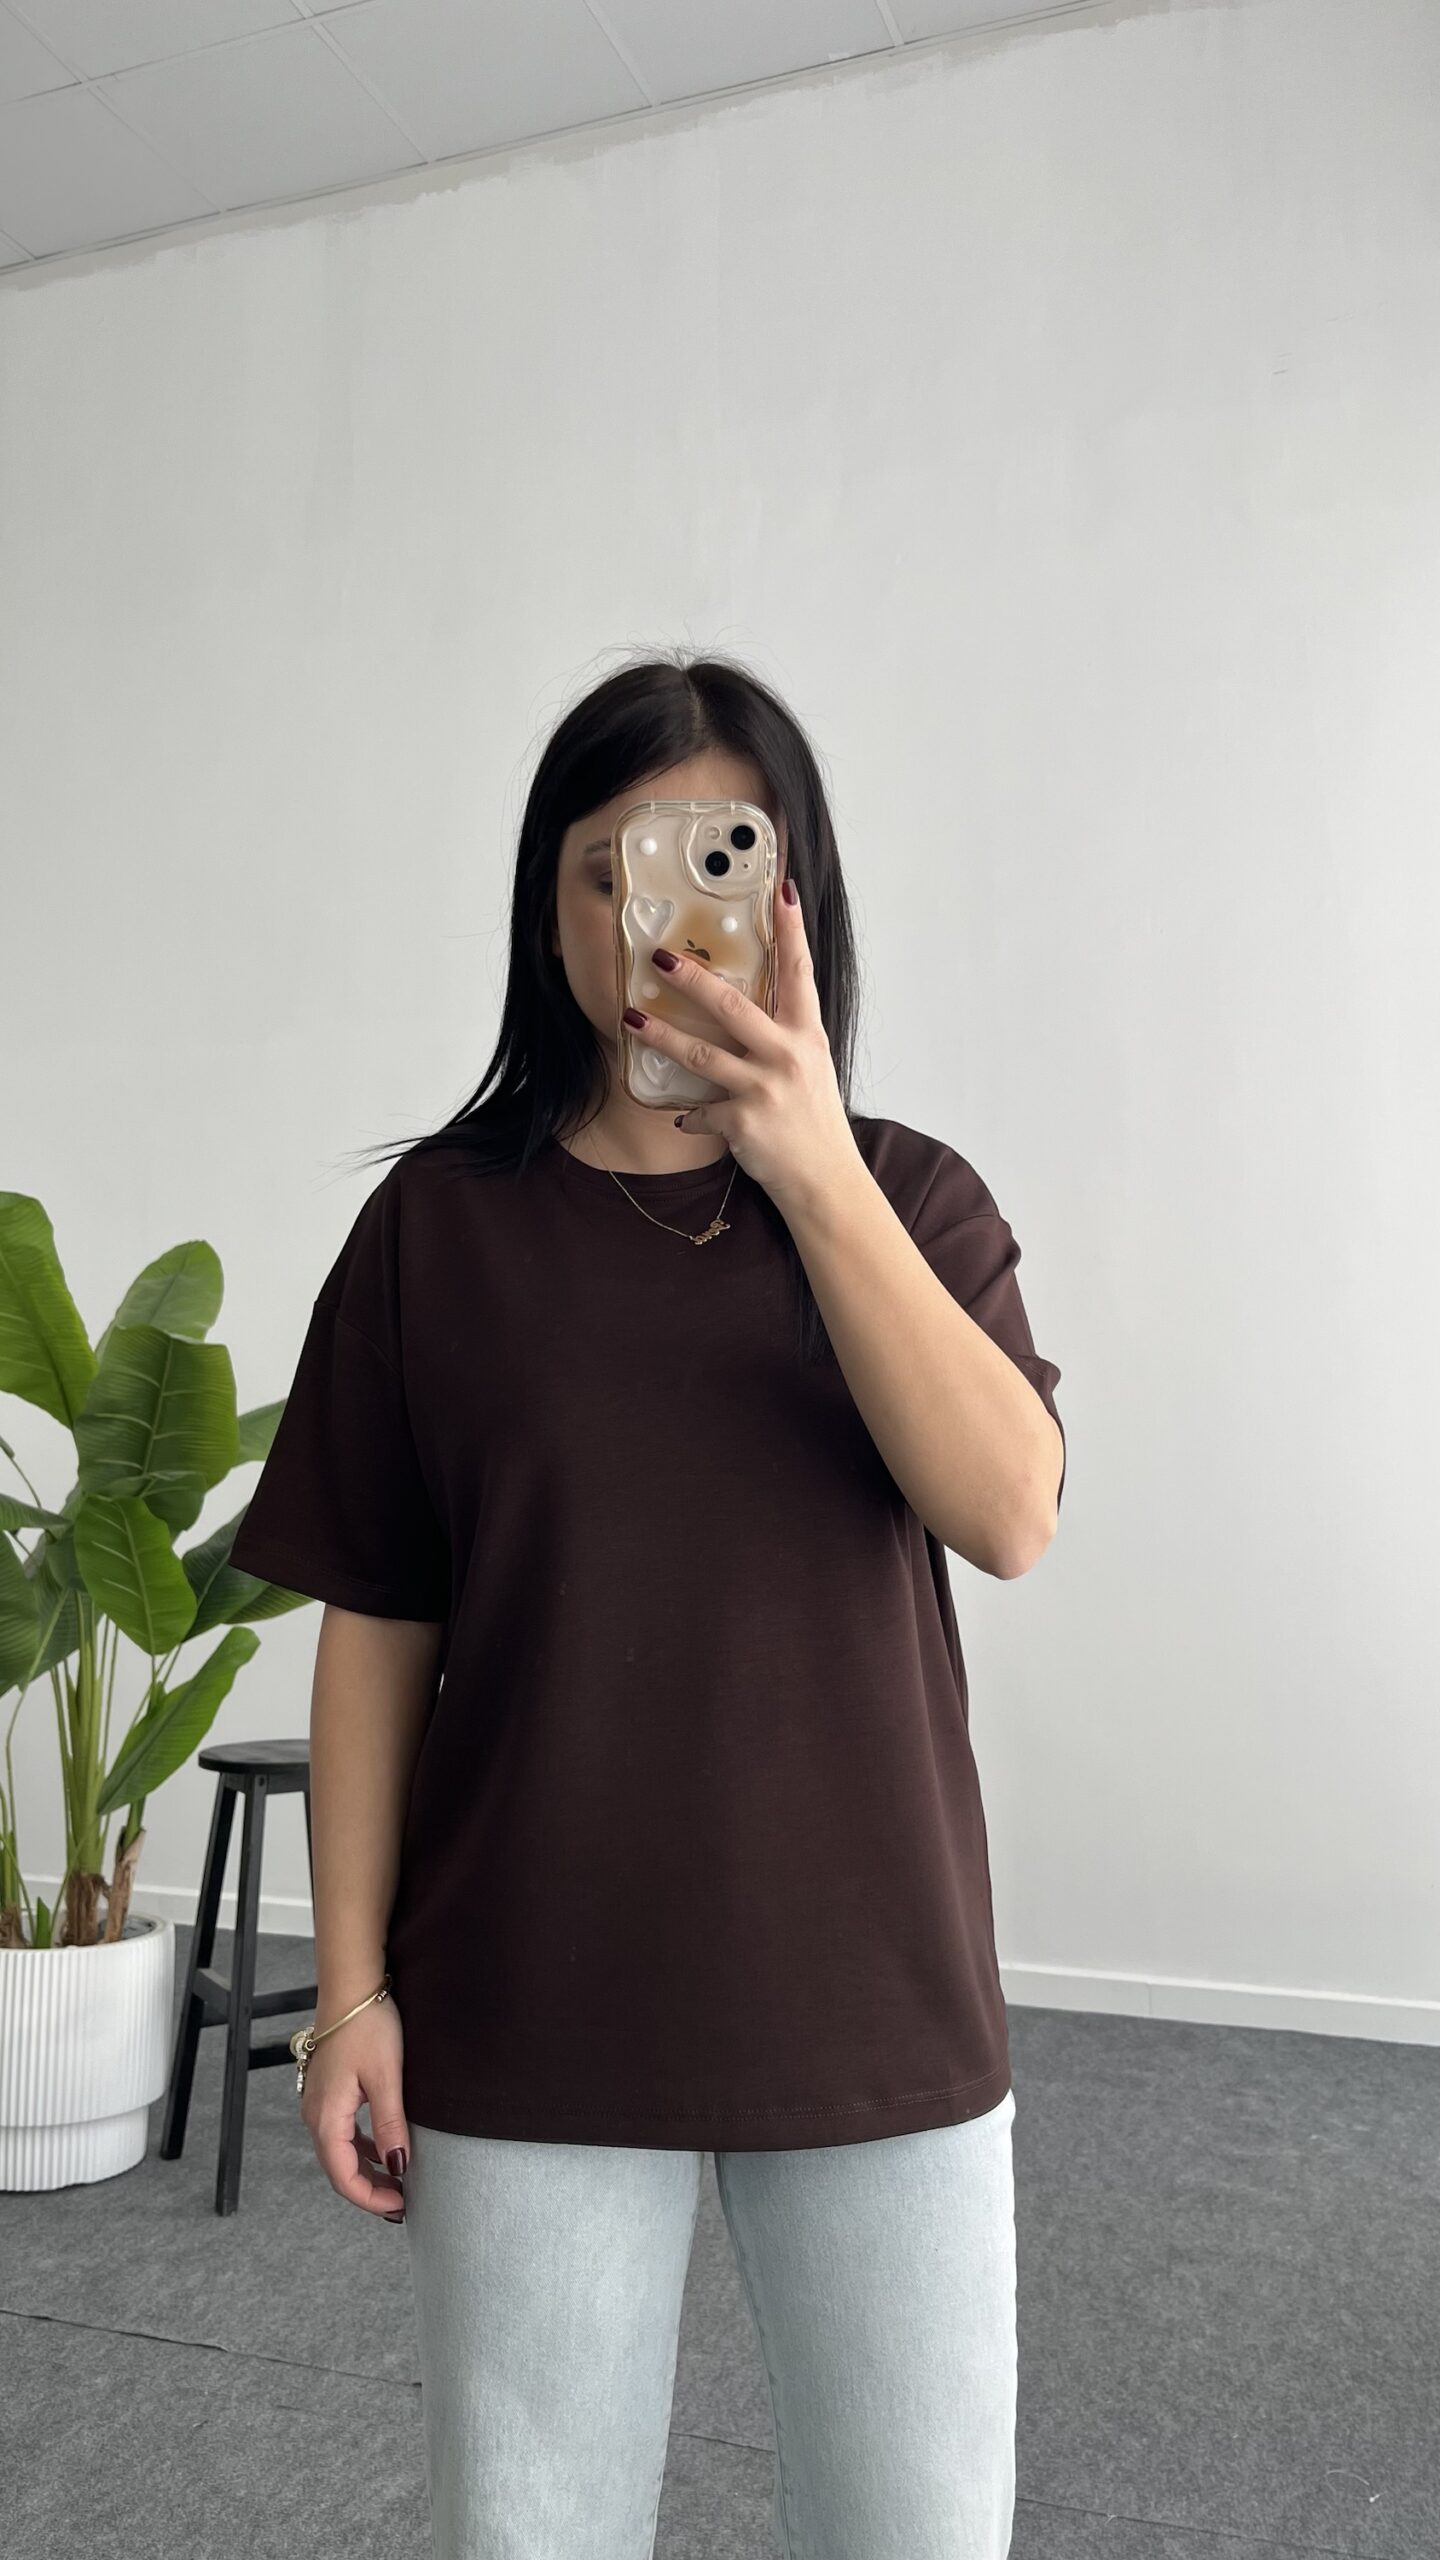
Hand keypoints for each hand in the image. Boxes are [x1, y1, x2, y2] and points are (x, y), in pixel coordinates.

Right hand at [301, 1994, 409, 2222]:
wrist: (350, 1986)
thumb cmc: (368, 2026)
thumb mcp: (386, 2078)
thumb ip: (391, 2125)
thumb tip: (398, 2167)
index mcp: (327, 2117)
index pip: (343, 2177)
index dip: (370, 2198)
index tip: (399, 2207)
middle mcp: (316, 2115)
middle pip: (339, 2169)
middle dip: (369, 2190)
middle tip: (401, 2204)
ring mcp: (318, 2104)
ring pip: (340, 2152)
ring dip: (366, 2171)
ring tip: (396, 2183)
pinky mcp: (327, 2092)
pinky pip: (342, 2133)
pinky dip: (362, 2148)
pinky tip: (384, 2149)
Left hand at [624, 879, 858, 1207]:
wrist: (826, 1182)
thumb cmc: (815, 1123)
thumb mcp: (810, 1069)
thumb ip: (784, 1038)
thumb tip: (745, 1013)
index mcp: (807, 1037)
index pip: (799, 972)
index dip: (791, 930)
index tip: (781, 890)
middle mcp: (788, 1056)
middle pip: (733, 1006)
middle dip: (693, 978)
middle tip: (661, 956)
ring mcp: (764, 1089)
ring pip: (700, 1054)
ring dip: (660, 1035)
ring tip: (630, 1018)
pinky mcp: (743, 1123)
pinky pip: (701, 1111)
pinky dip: (690, 1114)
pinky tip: (682, 1116)